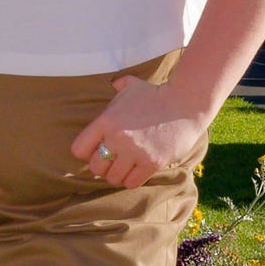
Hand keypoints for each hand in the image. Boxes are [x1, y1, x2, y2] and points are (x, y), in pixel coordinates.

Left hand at [70, 76, 210, 187]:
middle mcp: (118, 138)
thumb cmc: (155, 94)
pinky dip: (131, 179)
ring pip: (113, 178)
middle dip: (102, 166)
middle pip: (95, 167)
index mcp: (106, 120)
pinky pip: (132, 182)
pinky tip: (136, 170)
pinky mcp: (152, 163)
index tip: (95, 150)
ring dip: (117, 175)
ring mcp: (135, 152)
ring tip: (124, 167)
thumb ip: (115, 86)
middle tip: (111, 161)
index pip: (79, 149)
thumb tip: (111, 83)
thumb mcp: (130, 85)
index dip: (86, 152)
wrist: (185, 103)